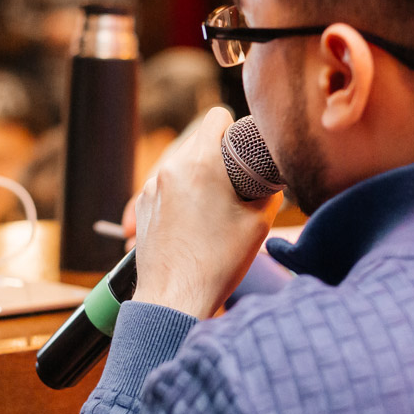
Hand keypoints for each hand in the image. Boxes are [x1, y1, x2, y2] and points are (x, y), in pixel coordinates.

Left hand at [126, 108, 279, 318]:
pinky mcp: (144, 205)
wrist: (175, 297)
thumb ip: (268, 189)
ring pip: (183, 163)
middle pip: (200, 140)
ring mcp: (153, 186)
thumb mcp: (259, 223)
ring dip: (199, 175)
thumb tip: (270, 177)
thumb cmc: (218, 263)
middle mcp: (172, 168)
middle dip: (219, 156)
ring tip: (214, 209)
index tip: (245, 154)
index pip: (217, 116)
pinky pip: (168, 185)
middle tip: (236, 187)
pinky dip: (183, 194)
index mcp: (201, 163)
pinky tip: (194, 223)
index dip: (236, 130)